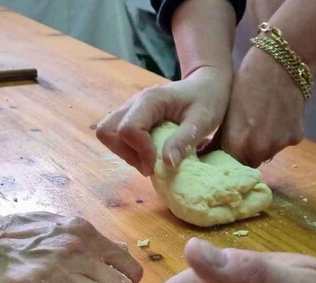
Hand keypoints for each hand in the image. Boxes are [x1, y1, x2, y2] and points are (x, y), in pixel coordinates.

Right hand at [96, 66, 231, 175]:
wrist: (206, 84)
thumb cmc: (208, 99)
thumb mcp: (203, 121)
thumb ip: (184, 141)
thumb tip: (167, 165)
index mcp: (151, 99)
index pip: (128, 129)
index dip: (140, 151)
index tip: (157, 164)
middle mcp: (134, 102)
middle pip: (107, 131)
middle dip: (125, 153)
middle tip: (148, 164)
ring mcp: (130, 108)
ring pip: (107, 133)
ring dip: (124, 152)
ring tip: (148, 160)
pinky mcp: (131, 116)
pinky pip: (116, 135)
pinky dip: (127, 149)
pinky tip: (147, 153)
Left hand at [220, 48, 305, 166]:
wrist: (278, 66)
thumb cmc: (245, 85)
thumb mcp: (225, 113)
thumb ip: (220, 138)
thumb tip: (208, 154)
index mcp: (237, 146)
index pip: (231, 165)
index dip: (231, 156)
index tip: (232, 147)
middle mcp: (259, 151)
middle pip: (251, 161)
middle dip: (248, 152)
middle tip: (249, 132)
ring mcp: (279, 146)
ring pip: (269, 153)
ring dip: (265, 144)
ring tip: (264, 120)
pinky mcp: (296, 138)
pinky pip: (285, 142)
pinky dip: (281, 134)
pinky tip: (278, 115)